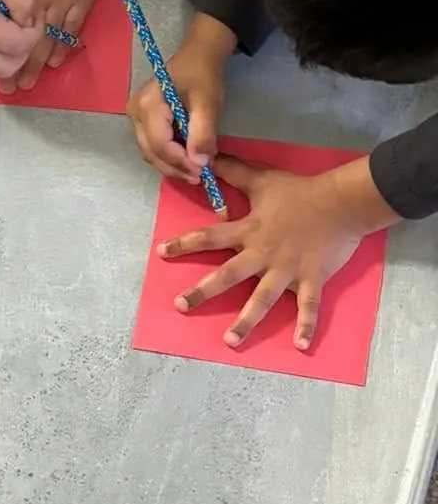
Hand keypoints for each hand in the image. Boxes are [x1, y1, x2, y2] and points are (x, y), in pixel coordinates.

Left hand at [0, 0, 103, 92]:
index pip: (6, 26)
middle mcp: (40, 0)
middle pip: (26, 40)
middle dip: (17, 66)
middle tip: (8, 88)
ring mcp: (63, 3)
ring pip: (48, 40)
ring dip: (38, 64)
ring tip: (27, 83)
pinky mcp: (81, 2)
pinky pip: (71, 30)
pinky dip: (63, 47)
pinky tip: (55, 62)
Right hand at [127, 19, 231, 181]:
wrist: (198, 55)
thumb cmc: (202, 74)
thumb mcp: (208, 102)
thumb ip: (203, 133)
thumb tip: (201, 162)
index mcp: (148, 105)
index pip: (159, 144)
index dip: (180, 162)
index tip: (202, 172)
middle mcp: (135, 113)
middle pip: (151, 152)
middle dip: (175, 168)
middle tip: (199, 177)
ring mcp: (135, 117)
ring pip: (150, 152)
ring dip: (172, 165)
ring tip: (195, 171)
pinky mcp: (142, 121)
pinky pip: (152, 145)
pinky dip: (169, 156)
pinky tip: (186, 159)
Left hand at [159, 154, 385, 349]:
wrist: (342, 201)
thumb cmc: (301, 191)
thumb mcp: (263, 179)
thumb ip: (234, 171)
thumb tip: (209, 156)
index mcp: (249, 231)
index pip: (209, 237)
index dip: (184, 244)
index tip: (161, 252)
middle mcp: (263, 254)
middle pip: (228, 275)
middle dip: (203, 292)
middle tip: (181, 306)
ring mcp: (287, 269)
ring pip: (262, 299)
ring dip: (246, 321)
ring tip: (229, 341)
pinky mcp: (312, 278)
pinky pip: (308, 306)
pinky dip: (305, 326)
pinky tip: (299, 347)